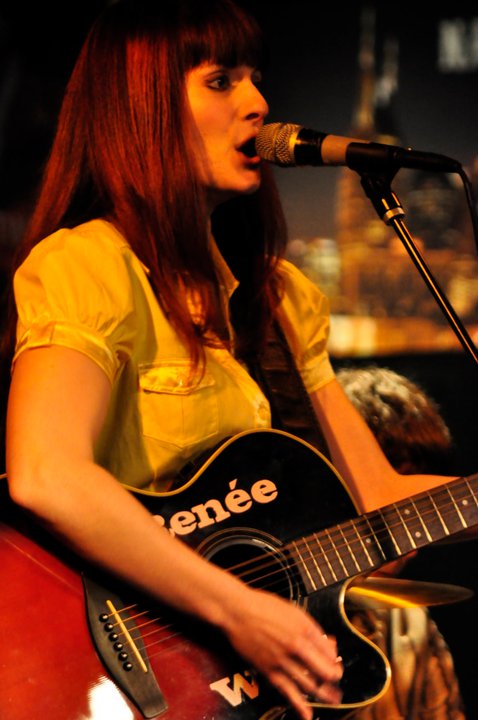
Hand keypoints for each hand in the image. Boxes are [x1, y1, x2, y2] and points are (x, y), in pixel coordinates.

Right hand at [224, 588, 342, 719]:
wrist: (237, 611)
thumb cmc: (262, 606)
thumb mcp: (292, 610)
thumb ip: (309, 628)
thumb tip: (325, 641)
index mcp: (304, 628)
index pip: (330, 651)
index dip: (335, 658)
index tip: (334, 661)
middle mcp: (296, 645)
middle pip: (324, 671)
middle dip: (333, 678)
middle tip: (336, 681)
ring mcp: (282, 660)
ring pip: (310, 684)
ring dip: (323, 694)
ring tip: (332, 699)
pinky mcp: (269, 670)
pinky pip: (287, 691)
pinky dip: (299, 705)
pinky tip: (307, 715)